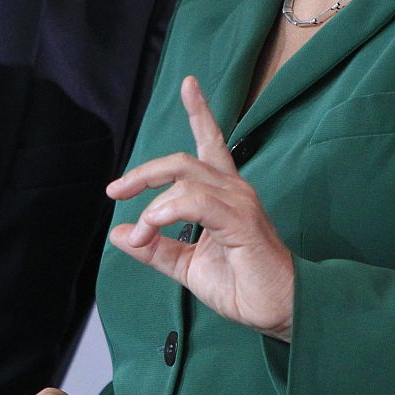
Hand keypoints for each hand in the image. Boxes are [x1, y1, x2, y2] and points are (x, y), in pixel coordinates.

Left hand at [107, 75, 294, 340]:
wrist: (278, 309)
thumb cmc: (241, 285)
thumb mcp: (186, 266)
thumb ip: (155, 249)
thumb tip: (120, 234)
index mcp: (223, 195)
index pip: (211, 143)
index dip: (201, 112)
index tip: (188, 85)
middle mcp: (233, 190)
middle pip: (182, 161)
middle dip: (144, 172)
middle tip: (117, 190)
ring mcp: (239, 202)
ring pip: (186, 178)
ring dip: (154, 203)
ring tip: (141, 231)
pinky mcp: (241, 221)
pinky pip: (197, 202)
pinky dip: (169, 209)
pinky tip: (153, 223)